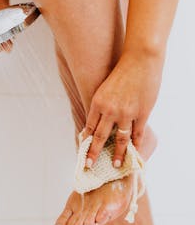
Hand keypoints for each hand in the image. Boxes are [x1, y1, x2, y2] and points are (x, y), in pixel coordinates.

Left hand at [83, 51, 163, 167]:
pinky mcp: (142, 113)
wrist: (140, 59)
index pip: (89, 127)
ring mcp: (126, 112)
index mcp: (98, 102)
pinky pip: (138, 134)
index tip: (82, 151)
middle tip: (90, 165)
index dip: (86, 140)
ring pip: (120, 139)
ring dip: (117, 153)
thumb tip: (100, 120)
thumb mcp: (105, 88)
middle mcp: (110, 110)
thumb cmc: (122, 72)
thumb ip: (102, 105)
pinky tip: (134, 152)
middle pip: (99, 136)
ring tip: (115, 165)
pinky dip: (135, 145)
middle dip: (94, 152)